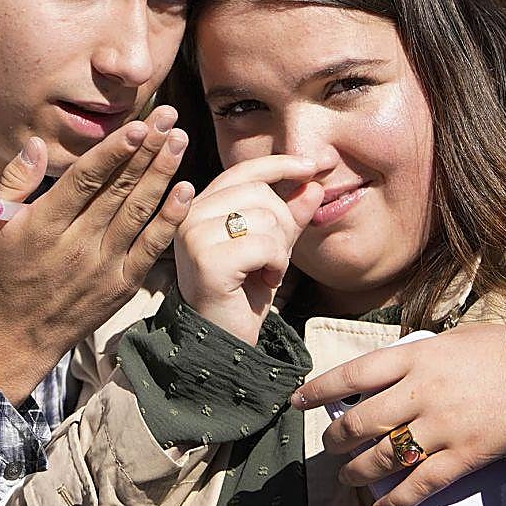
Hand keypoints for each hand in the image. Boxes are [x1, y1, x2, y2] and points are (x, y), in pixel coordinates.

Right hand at [0, 106, 194, 401]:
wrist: (14, 338)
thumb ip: (13, 182)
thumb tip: (38, 143)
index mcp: (43, 226)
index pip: (85, 180)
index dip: (115, 151)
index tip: (139, 125)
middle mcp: (76, 245)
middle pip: (119, 189)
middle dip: (147, 149)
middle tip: (170, 117)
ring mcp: (103, 267)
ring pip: (139, 212)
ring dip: (162, 174)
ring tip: (180, 141)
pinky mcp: (121, 286)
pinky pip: (151, 248)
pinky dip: (170, 220)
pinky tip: (186, 191)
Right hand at [173, 154, 326, 343]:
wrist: (225, 340)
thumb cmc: (244, 294)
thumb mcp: (272, 247)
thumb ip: (289, 215)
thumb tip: (312, 182)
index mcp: (201, 206)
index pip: (245, 171)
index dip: (281, 165)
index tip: (316, 165)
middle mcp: (190, 215)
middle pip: (260, 194)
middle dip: (283, 225)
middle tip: (274, 259)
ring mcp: (194, 235)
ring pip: (265, 218)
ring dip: (280, 249)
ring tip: (266, 272)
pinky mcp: (206, 258)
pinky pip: (264, 244)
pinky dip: (277, 264)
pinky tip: (265, 280)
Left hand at [293, 323, 505, 505]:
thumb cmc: (500, 350)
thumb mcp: (451, 341)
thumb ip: (416, 358)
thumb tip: (384, 376)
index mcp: (417, 360)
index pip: (354, 374)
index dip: (320, 389)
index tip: (298, 400)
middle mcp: (422, 393)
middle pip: (362, 420)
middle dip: (337, 437)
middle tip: (330, 445)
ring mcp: (443, 427)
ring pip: (385, 456)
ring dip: (358, 471)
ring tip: (348, 476)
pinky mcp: (465, 455)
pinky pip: (421, 485)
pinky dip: (395, 502)